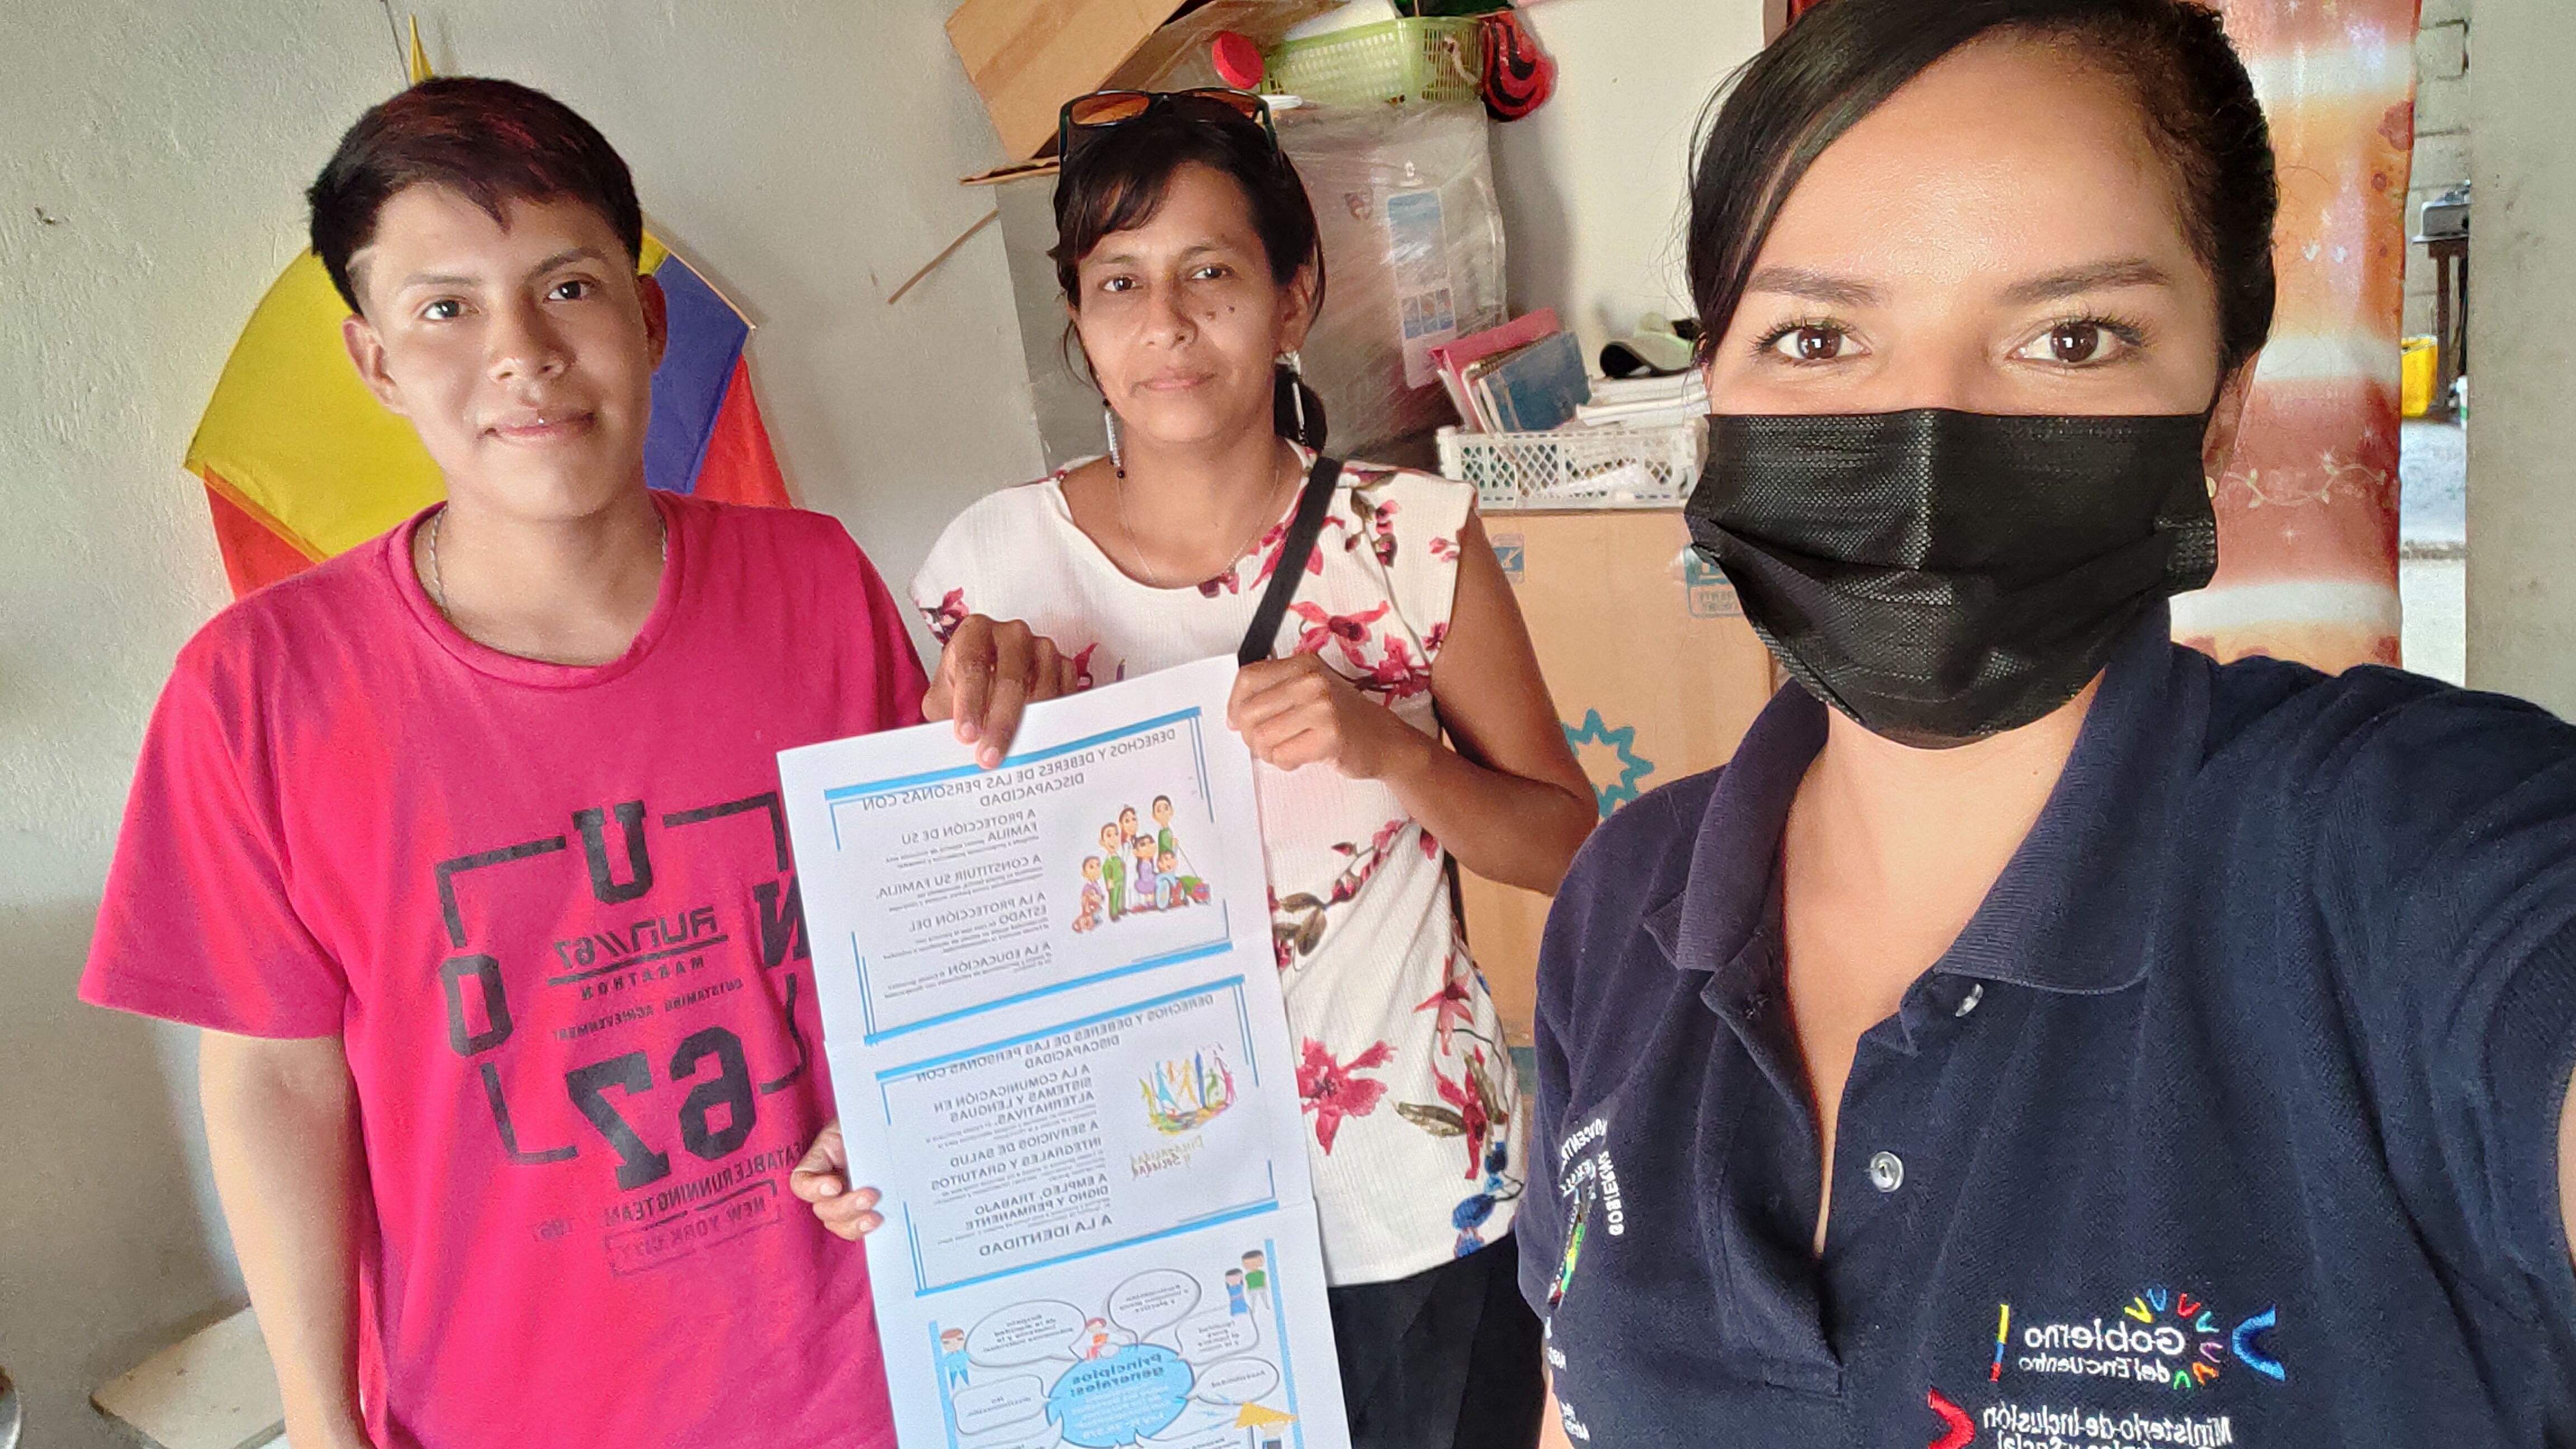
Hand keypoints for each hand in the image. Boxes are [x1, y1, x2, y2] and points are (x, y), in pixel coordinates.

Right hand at [789, 1122, 884, 1240]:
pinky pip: (859, 1226)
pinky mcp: (866, 1209)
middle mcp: (831, 1181)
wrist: (899, 1124)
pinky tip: (882, 1221)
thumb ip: (858, 1139)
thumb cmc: (878, 1120)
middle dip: (844, 1207)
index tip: (835, 1186)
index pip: (802, 1181)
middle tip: (869, 1196)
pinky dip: (867, 1228)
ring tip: (876, 1215)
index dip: (813, 1189)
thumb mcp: (863, 1123)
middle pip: (823, 1208)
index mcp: (823, 1158)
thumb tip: (865, 1151)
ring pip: (839, 1223)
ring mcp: (847, 1197)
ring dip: (855, 1223)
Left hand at [923, 614, 1080, 768]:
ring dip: (1030, 726)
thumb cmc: (962, 686)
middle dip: (1000, 723)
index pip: (972, 665)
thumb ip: (945, 715)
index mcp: (975, 632)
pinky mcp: (1063, 665)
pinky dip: (1054, 719)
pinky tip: (1040, 740)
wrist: (987, 683)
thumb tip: (953, 748)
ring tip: (1016, 755)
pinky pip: (1064, 693)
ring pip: (1042, 688)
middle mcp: (1011, 634)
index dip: (969, 703)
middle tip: (990, 757)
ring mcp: (1041, 648)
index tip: (967, 736)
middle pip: (1011, 678)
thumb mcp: (942, 699)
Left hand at [1227, 654, 1419, 779]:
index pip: (1248, 678)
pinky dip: (1286, 763)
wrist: (1386, 740)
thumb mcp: (1311, 690)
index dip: (1234, 705)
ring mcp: (1322, 707)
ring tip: (1287, 750)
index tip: (1237, 721)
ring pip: (1262, 737)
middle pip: (1249, 711)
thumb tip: (1235, 714)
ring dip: (1269, 752)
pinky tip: (1301, 757)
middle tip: (1266, 743)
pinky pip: (1282, 756)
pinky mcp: (1329, 737)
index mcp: (1303, 664)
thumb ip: (1276, 692)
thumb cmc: (1345, 718)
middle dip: (1251, 735)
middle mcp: (1311, 681)